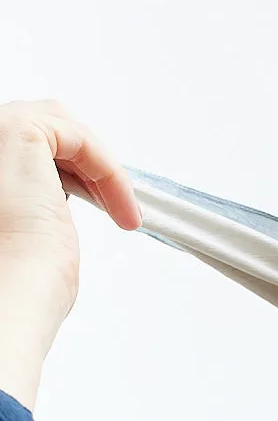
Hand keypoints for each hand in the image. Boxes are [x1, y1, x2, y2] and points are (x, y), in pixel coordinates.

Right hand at [0, 98, 141, 329]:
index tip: (104, 207)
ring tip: (123, 211)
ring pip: (66, 130)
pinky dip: (109, 172)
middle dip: (88, 165)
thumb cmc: (17, 278)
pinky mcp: (20, 129)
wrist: (11, 292)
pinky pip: (80, 140)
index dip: (72, 174)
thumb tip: (51, 200)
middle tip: (116, 207)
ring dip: (101, 169)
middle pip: (47, 132)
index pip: (30, 150)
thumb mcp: (31, 227)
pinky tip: (121, 207)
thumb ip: (35, 200)